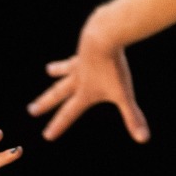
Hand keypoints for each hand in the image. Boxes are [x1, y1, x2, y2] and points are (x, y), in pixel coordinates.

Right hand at [28, 16, 148, 142]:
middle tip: (31, 110)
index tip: (47, 136)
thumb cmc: (113, 67)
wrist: (103, 36)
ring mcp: (80, 61)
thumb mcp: (124, 94)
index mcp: (85, 92)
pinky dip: (78, 52)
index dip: (58, 126)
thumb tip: (144, 140)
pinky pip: (79, 52)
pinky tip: (81, 45)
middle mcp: (78, 78)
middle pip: (58, 93)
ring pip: (66, 69)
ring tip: (49, 69)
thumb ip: (133, 117)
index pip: (69, 114)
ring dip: (57, 70)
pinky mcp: (86, 47)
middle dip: (46, 103)